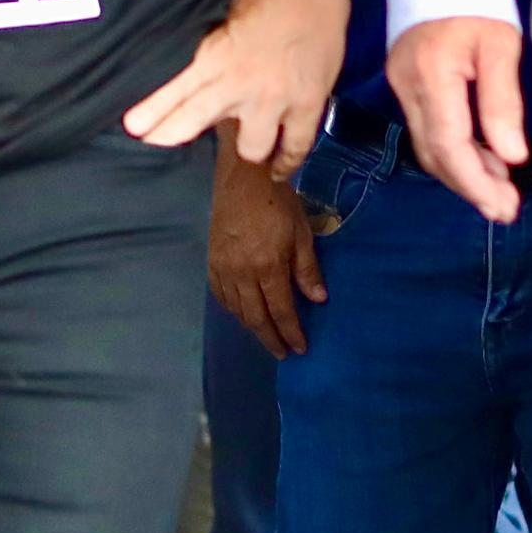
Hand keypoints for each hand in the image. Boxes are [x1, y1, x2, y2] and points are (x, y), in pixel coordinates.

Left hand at [123, 0, 350, 168]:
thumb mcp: (225, 19)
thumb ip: (209, 55)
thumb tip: (187, 80)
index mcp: (216, 55)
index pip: (175, 91)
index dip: (152, 113)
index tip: (133, 129)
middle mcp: (240, 82)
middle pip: (196, 121)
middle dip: (171, 136)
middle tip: (153, 145)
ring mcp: (275, 98)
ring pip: (251, 147)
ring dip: (246, 147)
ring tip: (242, 146)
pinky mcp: (307, 105)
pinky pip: (296, 146)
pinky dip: (287, 161)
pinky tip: (277, 170)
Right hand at [210, 152, 325, 358]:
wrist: (243, 178)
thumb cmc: (278, 203)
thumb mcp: (301, 233)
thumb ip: (308, 269)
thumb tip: (319, 299)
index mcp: (267, 267)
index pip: (280, 311)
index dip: (291, 332)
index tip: (300, 348)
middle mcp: (242, 273)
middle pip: (256, 317)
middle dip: (271, 338)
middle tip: (282, 354)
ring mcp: (224, 268)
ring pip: (237, 309)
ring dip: (252, 327)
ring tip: (266, 336)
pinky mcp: (212, 260)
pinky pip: (221, 295)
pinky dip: (232, 310)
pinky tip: (241, 313)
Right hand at [387, 15, 529, 225]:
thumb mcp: (501, 44)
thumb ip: (502, 102)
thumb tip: (512, 159)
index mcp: (431, 74)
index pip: (449, 145)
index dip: (475, 182)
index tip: (504, 207)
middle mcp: (406, 84)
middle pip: (433, 153)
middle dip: (469, 186)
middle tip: (506, 208)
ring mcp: (400, 82)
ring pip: (427, 144)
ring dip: (462, 171)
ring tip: (500, 188)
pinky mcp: (403, 79)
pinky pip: (426, 127)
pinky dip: (453, 148)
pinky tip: (482, 156)